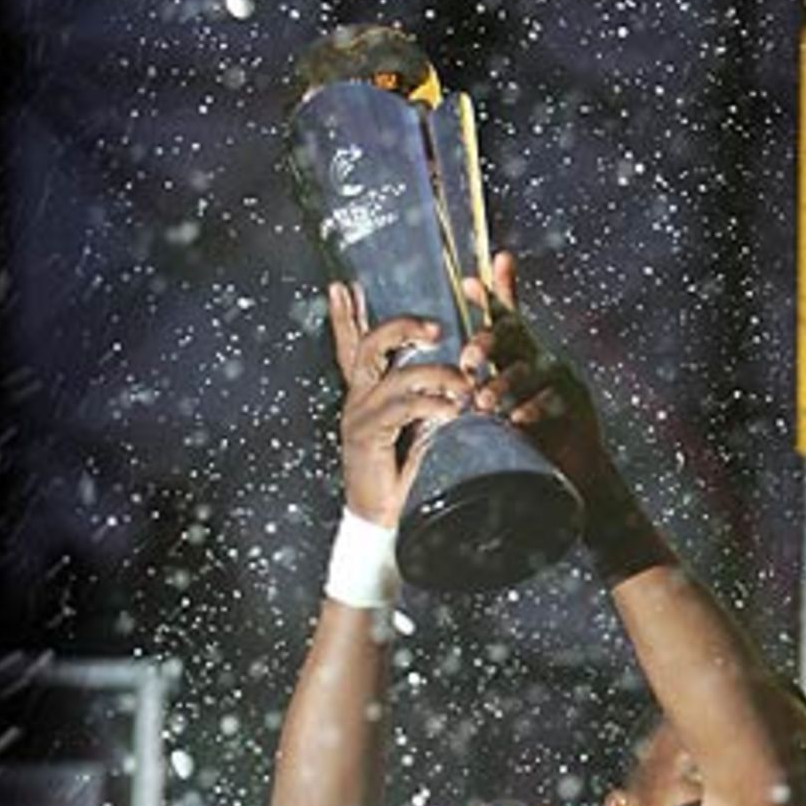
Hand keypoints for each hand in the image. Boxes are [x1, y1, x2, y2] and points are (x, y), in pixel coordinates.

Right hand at [329, 284, 469, 526]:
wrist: (381, 520)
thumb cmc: (403, 476)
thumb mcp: (416, 430)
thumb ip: (425, 403)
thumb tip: (458, 381)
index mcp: (364, 394)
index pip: (350, 347)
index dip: (344, 317)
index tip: (341, 285)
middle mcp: (357, 399)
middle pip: (371, 346)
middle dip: (403, 328)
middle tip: (435, 328)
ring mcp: (359, 416)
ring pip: (395, 376)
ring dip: (435, 374)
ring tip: (464, 382)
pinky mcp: (368, 436)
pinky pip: (401, 408)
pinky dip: (430, 405)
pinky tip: (450, 411)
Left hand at [460, 252, 612, 499]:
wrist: (573, 473)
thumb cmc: (532, 435)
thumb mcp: (502, 404)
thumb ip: (478, 379)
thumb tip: (447, 342)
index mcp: (521, 356)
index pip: (504, 319)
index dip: (490, 297)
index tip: (468, 283)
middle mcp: (541, 360)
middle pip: (515, 336)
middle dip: (488, 343)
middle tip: (467, 361)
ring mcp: (562, 381)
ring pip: (530, 370)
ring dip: (504, 384)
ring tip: (483, 401)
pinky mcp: (577, 406)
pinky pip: (553, 400)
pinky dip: (533, 409)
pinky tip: (516, 420)